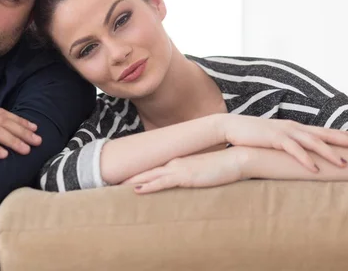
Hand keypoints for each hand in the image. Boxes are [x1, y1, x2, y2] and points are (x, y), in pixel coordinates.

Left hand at [123, 147, 247, 193]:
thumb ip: (193, 175)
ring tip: (117, 186)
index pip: (153, 168)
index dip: (139, 173)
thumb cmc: (222, 167)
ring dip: (133, 181)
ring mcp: (178, 169)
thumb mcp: (203, 172)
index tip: (124, 177)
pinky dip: (147, 186)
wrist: (235, 158)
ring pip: (149, 176)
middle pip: (146, 171)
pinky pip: (161, 182)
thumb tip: (188, 182)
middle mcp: (174, 163)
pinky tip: (136, 190)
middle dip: (129, 176)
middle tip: (112, 181)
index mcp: (177, 162)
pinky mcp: (184, 176)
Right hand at [216, 114, 347, 171]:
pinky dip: (305, 158)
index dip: (340, 136)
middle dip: (343, 142)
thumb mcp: (273, 136)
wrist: (230, 126)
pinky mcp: (274, 138)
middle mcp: (293, 126)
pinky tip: (315, 168)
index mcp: (294, 126)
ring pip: (313, 141)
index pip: (323, 131)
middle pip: (324, 134)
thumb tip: (296, 151)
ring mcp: (284, 131)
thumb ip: (286, 141)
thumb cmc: (251, 134)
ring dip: (330, 152)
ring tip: (344, 163)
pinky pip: (293, 149)